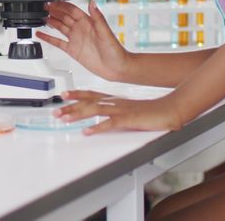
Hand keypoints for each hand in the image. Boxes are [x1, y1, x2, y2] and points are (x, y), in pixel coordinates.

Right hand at [37, 1, 128, 81]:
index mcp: (88, 22)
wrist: (116, 68)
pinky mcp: (72, 50)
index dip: (62, 5)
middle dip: (53, 11)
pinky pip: (58, 42)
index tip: (52, 1)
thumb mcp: (105, 32)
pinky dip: (48, 38)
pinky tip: (40, 34)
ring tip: (39, 17)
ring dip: (50, 21)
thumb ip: (98, 17)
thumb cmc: (115, 50)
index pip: (72, 10)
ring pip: (59, 27)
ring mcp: (76, 39)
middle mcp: (80, 29)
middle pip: (64, 17)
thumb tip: (92, 2)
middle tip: (42, 6)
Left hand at [54, 90, 183, 134]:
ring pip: (94, 110)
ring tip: (64, 119)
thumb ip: (115, 110)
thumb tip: (102, 117)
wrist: (169, 110)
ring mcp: (121, 110)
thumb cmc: (150, 111)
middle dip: (70, 107)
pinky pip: (110, 123)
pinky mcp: (128, 119)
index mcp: (114, 99)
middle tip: (56, 112)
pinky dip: (97, 127)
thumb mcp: (128, 109)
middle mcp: (114, 102)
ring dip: (78, 114)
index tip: (63, 95)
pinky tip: (87, 131)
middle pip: (88, 102)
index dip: (76, 94)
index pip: (91, 94)